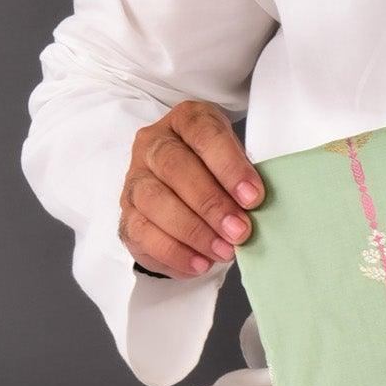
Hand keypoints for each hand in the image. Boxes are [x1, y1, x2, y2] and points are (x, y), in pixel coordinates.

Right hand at [118, 100, 263, 278]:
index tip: (253, 197)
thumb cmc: (218, 177)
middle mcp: (153, 144)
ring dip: (193, 231)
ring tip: (224, 251)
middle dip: (211, 203)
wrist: (185, 196)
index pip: (203, 133)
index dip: (228, 166)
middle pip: (174, 166)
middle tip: (240, 231)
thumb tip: (258, 212)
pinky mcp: (127, 214)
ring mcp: (135, 178)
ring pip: (154, 200)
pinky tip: (200, 263)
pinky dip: (174, 252)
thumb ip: (244, 181)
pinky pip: (142, 233)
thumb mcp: (236, 166)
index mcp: (185, 122)